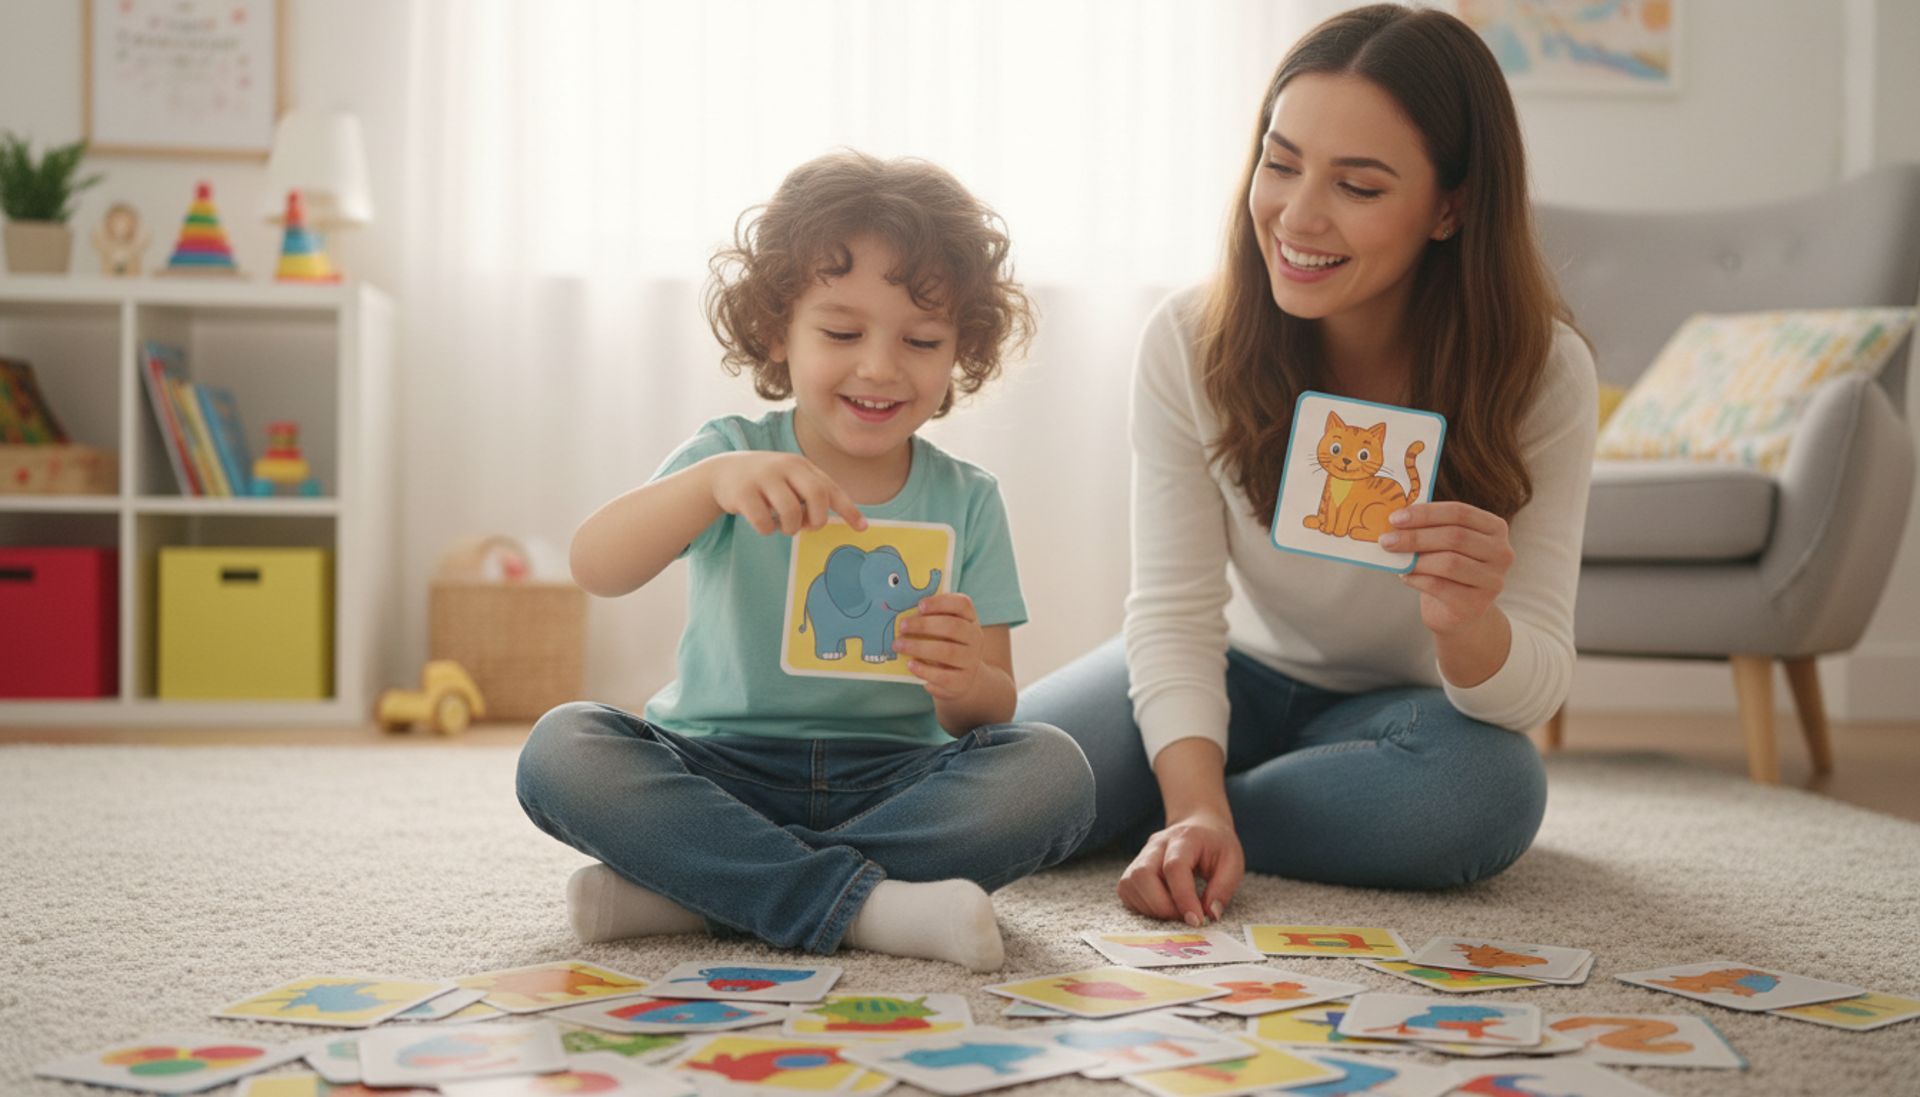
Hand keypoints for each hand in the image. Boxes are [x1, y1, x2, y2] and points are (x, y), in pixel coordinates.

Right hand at [707, 452, 865, 535]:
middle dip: (818, 518)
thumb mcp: (791, 480)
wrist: (724, 472)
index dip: (848, 509)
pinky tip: (762, 522)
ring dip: (790, 528)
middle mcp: (785, 466)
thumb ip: (814, 494)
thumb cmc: (768, 482)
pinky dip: (767, 530)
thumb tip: (845, 518)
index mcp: (801, 465)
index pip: (831, 488)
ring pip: (791, 513)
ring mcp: (763, 478)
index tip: (862, 528)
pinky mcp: (743, 492)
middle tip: (810, 526)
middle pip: (817, 496)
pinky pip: (764, 523)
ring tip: (783, 526)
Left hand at [895, 593, 983, 701]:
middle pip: (953, 626)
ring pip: (948, 651)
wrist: (962, 679)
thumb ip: (929, 620)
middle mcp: (975, 638)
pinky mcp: (963, 681)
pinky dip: (925, 670)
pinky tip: (910, 664)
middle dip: (924, 625)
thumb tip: (905, 617)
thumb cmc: (946, 647)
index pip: (962, 604)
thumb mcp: (943, 631)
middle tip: (902, 626)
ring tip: (899, 645)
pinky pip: (944, 675)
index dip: (941, 602)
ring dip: (919, 647)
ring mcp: (971, 660)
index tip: (920, 605)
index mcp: (970, 619)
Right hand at [1118, 809, 1244, 925]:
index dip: (1183, 897)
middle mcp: (1156, 844)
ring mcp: (1141, 855)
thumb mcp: (1233, 862)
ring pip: (1130, 884)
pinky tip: (1162, 908)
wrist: (1199, 826)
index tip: (1196, 920)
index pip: (1174, 867)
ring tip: (1175, 913)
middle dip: (1162, 906)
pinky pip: (1127, 890)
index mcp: (1184, 838)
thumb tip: (1210, 915)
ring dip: (1151, 908)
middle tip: (1184, 918)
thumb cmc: (1216, 845)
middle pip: (1143, 874)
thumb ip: (1223, 888)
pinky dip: (1142, 906)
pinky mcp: (1133, 869)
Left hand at [1380, 501, 1513, 636]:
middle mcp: (1501, 552)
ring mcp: (1492, 580)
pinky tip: (1404, 576)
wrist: (1459, 612)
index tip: (1396, 517)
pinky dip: (1417, 579)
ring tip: (1394, 558)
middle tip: (1386, 540)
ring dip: (1415, 559)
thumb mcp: (1445, 544)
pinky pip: (1440, 586)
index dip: (1426, 513)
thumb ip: (1430, 528)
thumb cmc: (1448, 570)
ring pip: (1449, 562)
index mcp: (1495, 528)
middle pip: (1454, 537)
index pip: (1460, 512)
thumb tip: (1396, 520)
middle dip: (1415, 537)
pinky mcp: (1477, 604)